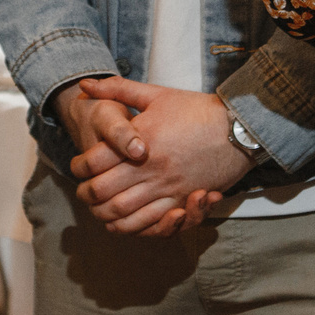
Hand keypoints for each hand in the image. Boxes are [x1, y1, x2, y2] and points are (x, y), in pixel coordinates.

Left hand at [67, 79, 250, 235]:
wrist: (239, 129)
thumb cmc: (197, 110)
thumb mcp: (156, 94)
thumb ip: (118, 89)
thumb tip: (85, 85)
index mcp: (141, 141)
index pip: (96, 161)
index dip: (79, 166)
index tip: (76, 167)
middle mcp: (151, 169)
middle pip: (104, 191)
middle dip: (87, 194)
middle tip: (82, 192)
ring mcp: (168, 188)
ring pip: (124, 213)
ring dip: (104, 215)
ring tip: (97, 210)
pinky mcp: (183, 201)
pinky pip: (151, 224)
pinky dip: (132, 228)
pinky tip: (122, 223)